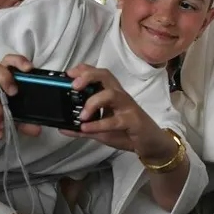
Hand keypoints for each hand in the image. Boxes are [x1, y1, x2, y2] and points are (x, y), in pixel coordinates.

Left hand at [61, 65, 177, 162]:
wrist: (152, 144)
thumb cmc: (127, 131)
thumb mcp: (101, 130)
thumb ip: (83, 128)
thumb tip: (62, 128)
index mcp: (112, 94)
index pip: (99, 74)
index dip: (84, 70)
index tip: (68, 73)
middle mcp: (120, 96)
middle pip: (105, 76)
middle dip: (88, 76)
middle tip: (74, 86)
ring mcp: (127, 107)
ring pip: (111, 94)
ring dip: (93, 102)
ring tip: (82, 115)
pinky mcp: (133, 121)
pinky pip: (115, 121)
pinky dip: (99, 124)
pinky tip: (87, 128)